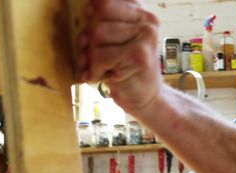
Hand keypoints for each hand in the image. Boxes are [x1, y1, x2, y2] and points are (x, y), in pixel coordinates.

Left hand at [77, 0, 163, 114]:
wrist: (145, 99)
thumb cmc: (125, 69)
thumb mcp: (116, 40)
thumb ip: (105, 22)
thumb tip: (88, 7)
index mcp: (142, 14)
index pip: (106, 0)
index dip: (92, 10)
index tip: (91, 22)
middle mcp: (147, 22)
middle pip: (98, 16)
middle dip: (89, 39)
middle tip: (94, 54)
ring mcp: (145, 38)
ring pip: (96, 35)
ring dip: (90, 56)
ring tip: (99, 67)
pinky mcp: (139, 56)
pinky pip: (99, 56)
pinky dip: (94, 71)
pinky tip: (101, 77)